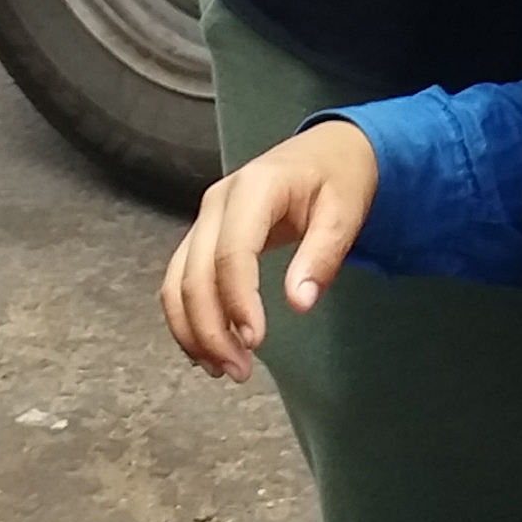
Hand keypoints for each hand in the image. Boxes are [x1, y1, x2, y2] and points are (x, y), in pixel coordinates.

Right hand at [163, 121, 381, 380]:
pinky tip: (209, 349)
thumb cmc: (338, 178)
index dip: (237, 302)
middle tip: (240, 371)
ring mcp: (204, 219)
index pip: (231, 253)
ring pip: (177, 281)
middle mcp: (217, 202)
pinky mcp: (203, 236)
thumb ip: (322, 256)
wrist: (328, 150)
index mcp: (254, 188)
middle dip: (210, 329)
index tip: (256, 342)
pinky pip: (181, 280)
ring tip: (224, 369)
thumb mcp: (345, 212)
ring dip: (193, 330)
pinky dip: (187, 318)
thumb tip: (298, 304)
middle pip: (194, 274)